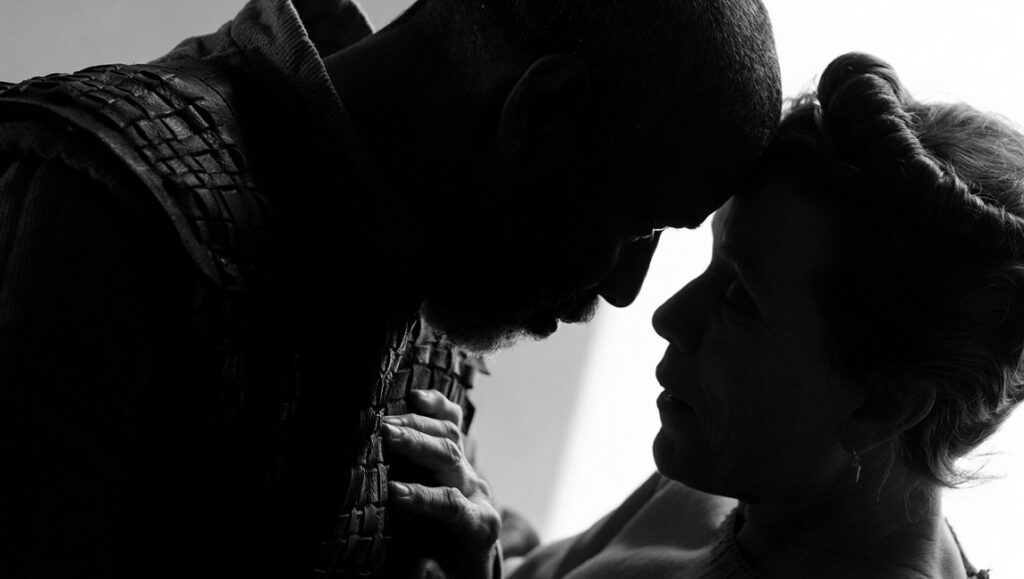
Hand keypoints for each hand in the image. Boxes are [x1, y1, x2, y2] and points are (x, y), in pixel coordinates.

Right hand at [384, 389, 501, 577]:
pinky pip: (456, 423)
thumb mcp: (434, 563)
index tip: (394, 491)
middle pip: (451, 459)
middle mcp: (479, 492)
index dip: (424, 497)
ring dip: (417, 426)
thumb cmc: (444, 561)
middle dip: (418, 445)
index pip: (452, 504)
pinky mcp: (464, 455)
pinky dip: (437, 407)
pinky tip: (416, 397)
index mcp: (477, 524)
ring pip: (451, 437)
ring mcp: (472, 470)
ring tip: (386, 423)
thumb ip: (419, 553)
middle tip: (385, 436)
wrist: (470, 554)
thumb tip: (395, 544)